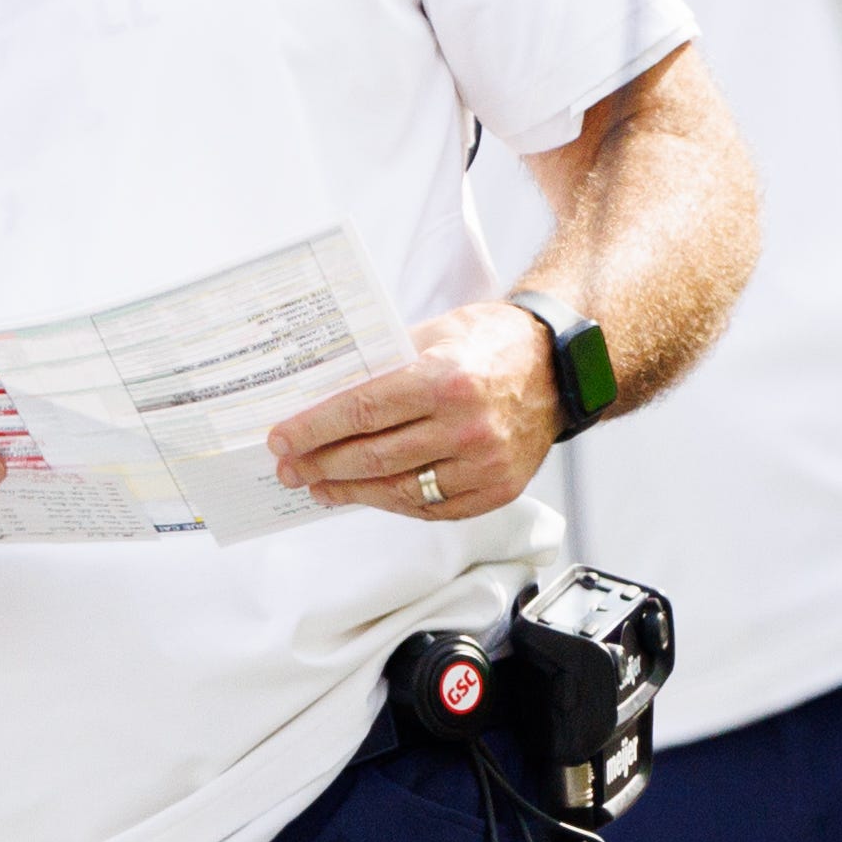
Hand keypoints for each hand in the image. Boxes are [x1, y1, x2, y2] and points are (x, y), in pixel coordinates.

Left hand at [266, 302, 556, 519]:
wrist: (559, 368)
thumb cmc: (493, 343)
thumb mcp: (436, 333)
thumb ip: (385, 363)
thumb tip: (323, 392)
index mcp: (445, 379)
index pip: (362, 411)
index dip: (314, 429)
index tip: (282, 438)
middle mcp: (466, 426)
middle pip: (374, 456)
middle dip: (321, 464)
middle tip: (290, 467)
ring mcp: (484, 464)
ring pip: (399, 490)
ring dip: (351, 491)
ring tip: (321, 486)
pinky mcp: (497, 490)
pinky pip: (433, 508)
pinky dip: (394, 504)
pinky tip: (369, 495)